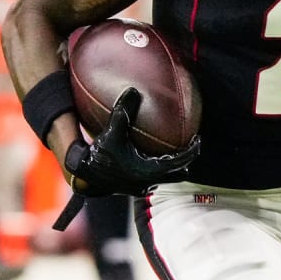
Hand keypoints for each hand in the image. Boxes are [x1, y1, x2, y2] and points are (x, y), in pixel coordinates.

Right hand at [65, 87, 198, 197]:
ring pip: (168, 178)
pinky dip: (161, 170)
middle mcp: (149, 182)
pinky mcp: (135, 189)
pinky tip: (156, 158)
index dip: (191, 151)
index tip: (198, 139)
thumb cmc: (99, 156)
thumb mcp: (112, 132)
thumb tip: (133, 90)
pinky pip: (156, 180)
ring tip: (177, 151)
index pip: (179, 162)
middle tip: (191, 146)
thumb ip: (123, 112)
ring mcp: (143, 188)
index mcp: (149, 170)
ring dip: (173, 167)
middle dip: (186, 161)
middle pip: (179, 173)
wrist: (83, 176)